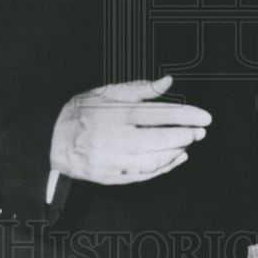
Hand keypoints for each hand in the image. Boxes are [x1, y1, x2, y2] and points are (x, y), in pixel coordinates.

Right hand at [50, 75, 210, 184]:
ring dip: (177, 151)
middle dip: (185, 135)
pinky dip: (164, 167)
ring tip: (189, 142)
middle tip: (201, 132)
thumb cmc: (82, 113)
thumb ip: (139, 88)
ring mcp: (113, 160)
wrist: (52, 142)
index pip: (159, 113)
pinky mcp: (112, 176)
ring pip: (154, 158)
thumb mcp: (106, 92)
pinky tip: (177, 158)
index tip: (205, 117)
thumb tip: (168, 81)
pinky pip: (145, 174)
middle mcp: (115, 137)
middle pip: (159, 137)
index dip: (186, 115)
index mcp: (116, 113)